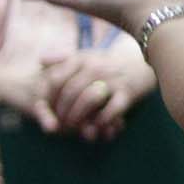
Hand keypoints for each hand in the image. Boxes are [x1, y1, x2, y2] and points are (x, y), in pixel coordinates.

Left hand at [32, 47, 155, 142]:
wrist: (143, 64)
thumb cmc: (108, 63)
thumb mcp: (86, 55)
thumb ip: (62, 58)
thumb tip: (40, 61)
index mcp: (82, 59)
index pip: (55, 79)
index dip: (47, 98)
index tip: (44, 111)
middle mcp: (95, 68)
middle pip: (70, 92)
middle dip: (61, 112)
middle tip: (58, 125)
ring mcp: (112, 80)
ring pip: (87, 100)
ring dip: (78, 117)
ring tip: (73, 127)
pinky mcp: (128, 92)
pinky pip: (111, 109)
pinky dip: (101, 120)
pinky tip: (96, 126)